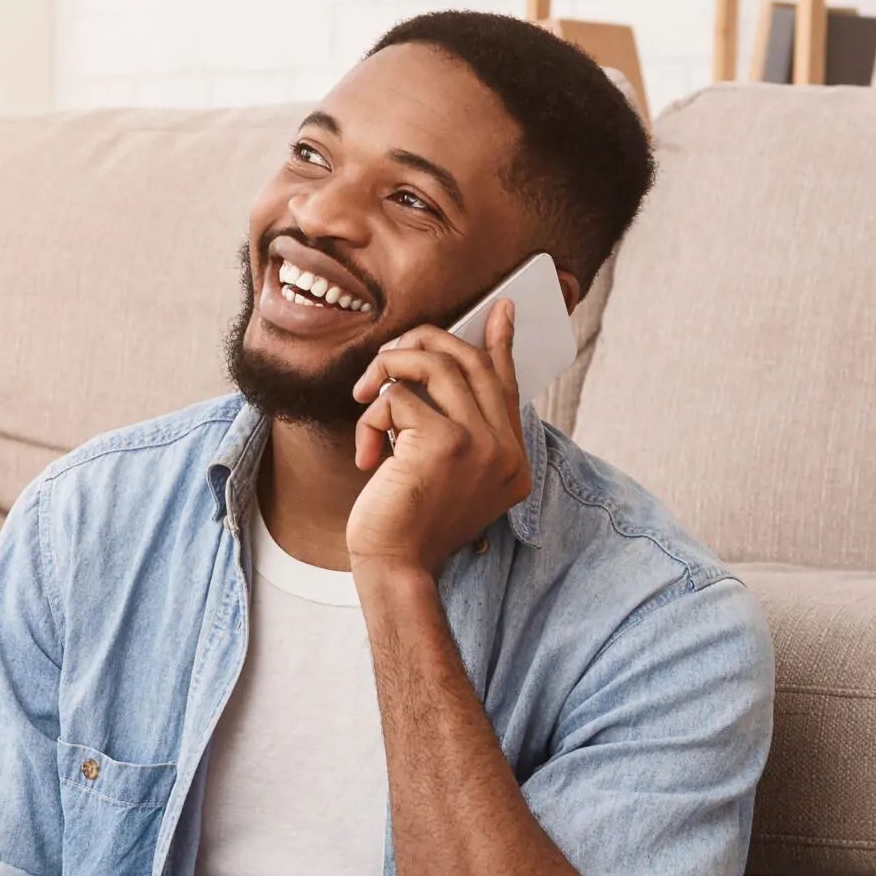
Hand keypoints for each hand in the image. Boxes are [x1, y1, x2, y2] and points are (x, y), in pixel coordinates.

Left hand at [346, 299, 532, 577]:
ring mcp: (481, 444)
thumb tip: (441, 371)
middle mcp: (506, 449)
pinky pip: (399, 397)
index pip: (506, 385)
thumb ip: (454, 428)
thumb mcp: (440, 474)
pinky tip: (367, 455)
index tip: (500, 309)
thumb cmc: (408, 522)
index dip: (499, 344)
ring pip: (435, 366)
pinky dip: (370, 418)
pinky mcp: (445, 443)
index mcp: (512, 458)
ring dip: (389, 369)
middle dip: (422, 344)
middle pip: (470, 362)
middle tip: (388, 352)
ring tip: (364, 395)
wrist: (395, 567)